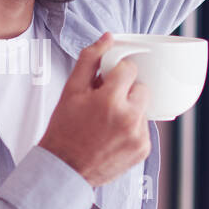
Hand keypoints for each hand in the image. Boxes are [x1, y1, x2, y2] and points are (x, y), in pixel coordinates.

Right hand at [38, 33, 150, 188]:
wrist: (64, 169)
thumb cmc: (64, 130)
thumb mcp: (71, 90)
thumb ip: (90, 59)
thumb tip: (108, 39)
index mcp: (110, 100)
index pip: (129, 69)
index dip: (116, 74)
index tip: (106, 83)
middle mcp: (128, 118)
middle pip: (141, 88)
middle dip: (126, 91)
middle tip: (105, 103)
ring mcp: (138, 136)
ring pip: (143, 108)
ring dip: (130, 109)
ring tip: (107, 122)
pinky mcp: (143, 150)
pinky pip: (144, 128)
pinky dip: (132, 128)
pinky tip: (113, 135)